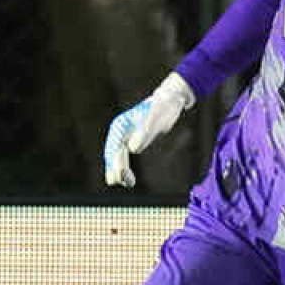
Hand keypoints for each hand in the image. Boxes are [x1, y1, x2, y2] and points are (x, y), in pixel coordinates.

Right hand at [103, 72, 193, 186]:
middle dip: (116, 167)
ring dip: (119, 171)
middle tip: (120, 182)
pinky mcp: (134, 141)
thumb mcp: (155, 118)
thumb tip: (133, 149)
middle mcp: (120, 131)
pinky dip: (125, 169)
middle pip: (114, 152)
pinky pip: (124, 157)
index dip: (116, 160)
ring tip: (127, 184)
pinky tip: (128, 180)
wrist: (169, 101)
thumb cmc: (162, 107)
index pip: (115, 146)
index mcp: (122, 124)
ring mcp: (126, 136)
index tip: (119, 174)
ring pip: (117, 157)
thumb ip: (144, 132)